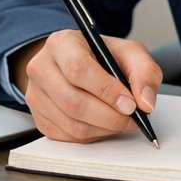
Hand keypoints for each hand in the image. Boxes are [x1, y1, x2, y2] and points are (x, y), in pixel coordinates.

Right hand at [11, 30, 161, 142]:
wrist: (77, 64)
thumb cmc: (102, 57)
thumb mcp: (128, 53)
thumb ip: (144, 71)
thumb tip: (145, 101)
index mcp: (62, 43)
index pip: (79, 69)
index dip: (107, 90)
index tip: (130, 103)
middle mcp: (41, 67)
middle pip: (73, 101)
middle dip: (109, 116)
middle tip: (132, 118)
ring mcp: (36, 95)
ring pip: (71, 123)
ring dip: (104, 128)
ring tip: (122, 120)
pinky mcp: (40, 118)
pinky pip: (68, 136)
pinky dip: (93, 135)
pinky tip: (104, 124)